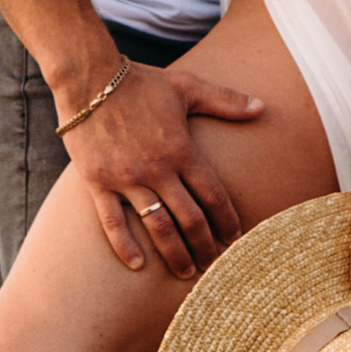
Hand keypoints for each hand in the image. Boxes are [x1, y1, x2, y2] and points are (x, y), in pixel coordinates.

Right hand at [64, 62, 257, 278]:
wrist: (89, 77)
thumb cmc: (140, 82)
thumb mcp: (186, 86)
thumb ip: (225, 100)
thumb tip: (261, 106)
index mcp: (182, 149)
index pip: (213, 195)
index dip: (228, 221)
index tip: (236, 240)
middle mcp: (158, 169)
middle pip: (190, 218)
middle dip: (206, 246)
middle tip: (215, 267)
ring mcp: (127, 178)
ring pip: (157, 226)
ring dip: (174, 254)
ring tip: (185, 274)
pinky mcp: (99, 182)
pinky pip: (113, 221)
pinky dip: (126, 245)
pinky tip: (138, 265)